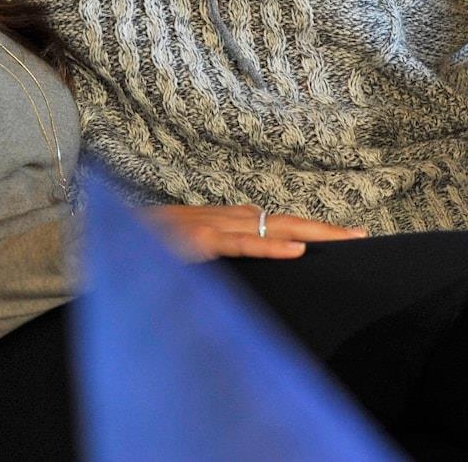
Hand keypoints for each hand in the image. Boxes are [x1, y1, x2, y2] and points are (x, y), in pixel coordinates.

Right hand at [141, 204, 367, 260]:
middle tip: (363, 237)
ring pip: (273, 229)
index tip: (346, 237)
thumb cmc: (147, 243)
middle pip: (287, 223)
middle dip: (326, 231)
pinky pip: (242, 244)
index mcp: (228, 220)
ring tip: (345, 240)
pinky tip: (295, 250)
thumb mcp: (191, 244)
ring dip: (312, 235)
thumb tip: (253, 227)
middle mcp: (227, 218)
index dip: (313, 230)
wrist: (105, 233)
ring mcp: (214, 226)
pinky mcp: (201, 240)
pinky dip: (271, 247)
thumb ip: (222, 240)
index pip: (279, 224)